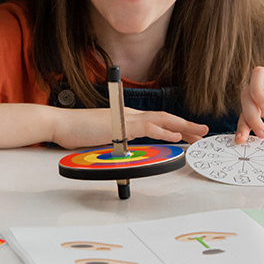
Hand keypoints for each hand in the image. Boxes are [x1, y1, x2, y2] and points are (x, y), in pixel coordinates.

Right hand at [50, 106, 208, 149]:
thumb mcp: (102, 137)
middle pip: (165, 118)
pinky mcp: (121, 125)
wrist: (60, 124)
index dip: (175, 125)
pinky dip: (164, 132)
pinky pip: (148, 128)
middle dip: (186, 125)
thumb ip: (116, 140)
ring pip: (161, 120)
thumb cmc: (76, 130)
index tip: (189, 132)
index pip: (156, 120)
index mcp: (126, 118)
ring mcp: (126, 119)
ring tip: (198, 133)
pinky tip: (176, 137)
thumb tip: (125, 147)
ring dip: (182, 127)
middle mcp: (129, 115)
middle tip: (203, 131)